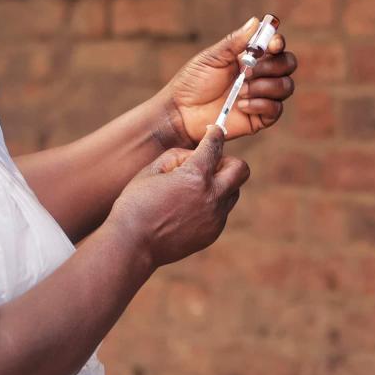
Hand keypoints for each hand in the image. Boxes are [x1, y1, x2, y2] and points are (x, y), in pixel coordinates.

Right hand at [109, 126, 248, 267]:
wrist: (133, 243)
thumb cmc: (136, 204)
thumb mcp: (150, 171)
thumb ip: (176, 157)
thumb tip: (193, 156)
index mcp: (195, 176)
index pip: (215, 146)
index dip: (215, 134)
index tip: (215, 131)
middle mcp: (212, 196)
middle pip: (241, 170)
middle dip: (227, 161)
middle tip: (207, 164)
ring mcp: (215, 217)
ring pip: (233, 192)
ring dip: (220, 184)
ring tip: (193, 188)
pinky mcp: (212, 233)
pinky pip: (221, 212)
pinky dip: (210, 204)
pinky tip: (186, 208)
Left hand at [162, 17, 297, 145]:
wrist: (181, 111)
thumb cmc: (193, 82)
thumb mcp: (212, 58)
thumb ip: (235, 42)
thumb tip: (256, 21)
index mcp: (249, 57)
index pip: (276, 46)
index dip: (278, 43)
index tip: (272, 45)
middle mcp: (260, 75)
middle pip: (287, 64)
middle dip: (272, 66)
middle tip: (247, 72)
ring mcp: (261, 95)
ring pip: (285, 86)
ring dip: (264, 86)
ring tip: (240, 91)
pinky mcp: (260, 117)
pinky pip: (276, 109)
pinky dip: (261, 104)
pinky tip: (241, 105)